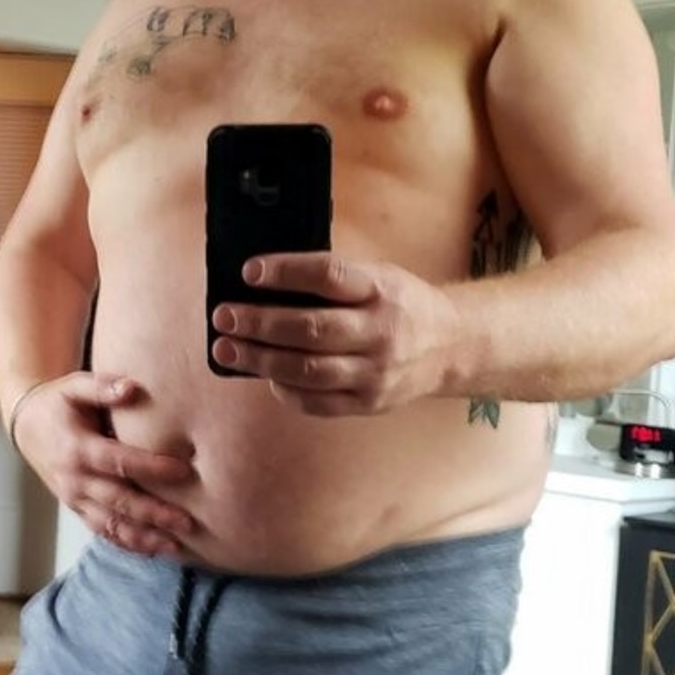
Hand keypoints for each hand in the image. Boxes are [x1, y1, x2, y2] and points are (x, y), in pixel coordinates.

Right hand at [11, 372, 195, 555]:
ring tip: (176, 547)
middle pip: (119, 502)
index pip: (119, 462)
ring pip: (111, 525)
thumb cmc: (58, 404)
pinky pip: (103, 532)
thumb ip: (102, 386)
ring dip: (144, 538)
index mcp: (77, 449)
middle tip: (188, 522)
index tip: (184, 471)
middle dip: (154, 515)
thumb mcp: (75, 387)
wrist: (27, 428)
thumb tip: (132, 387)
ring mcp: (74, 499)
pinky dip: (127, 544)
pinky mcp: (77, 509)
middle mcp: (75, 480)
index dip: (152, 468)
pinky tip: (153, 550)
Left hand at [211, 253, 447, 416]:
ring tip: (228, 350)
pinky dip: (285, 389)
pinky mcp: (369, 403)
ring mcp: (376, 372)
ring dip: (260, 360)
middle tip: (224, 316)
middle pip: (311, 329)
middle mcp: (381, 332)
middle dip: (259, 323)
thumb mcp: (380, 276)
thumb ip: (334, 279)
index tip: (249, 272)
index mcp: (382, 289)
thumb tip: (264, 282)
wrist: (451, 347)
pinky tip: (264, 376)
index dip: (285, 272)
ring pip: (307, 370)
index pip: (328, 275)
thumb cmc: (401, 304)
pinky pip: (317, 402)